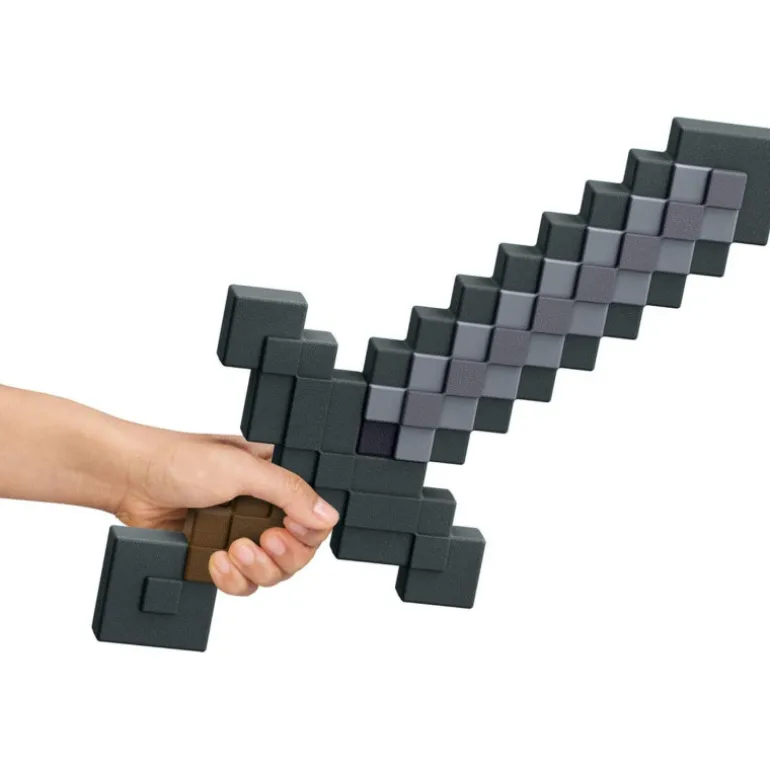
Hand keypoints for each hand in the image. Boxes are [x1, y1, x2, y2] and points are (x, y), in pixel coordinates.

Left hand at [114, 429, 338, 596]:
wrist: (128, 480)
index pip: (313, 515)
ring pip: (272, 572)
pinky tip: (214, 560)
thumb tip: (327, 516)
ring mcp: (240, 534)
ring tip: (233, 550)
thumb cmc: (178, 460)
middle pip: (297, 551)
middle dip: (282, 554)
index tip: (289, 529)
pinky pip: (241, 584)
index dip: (308, 531)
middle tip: (263, 541)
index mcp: (275, 479)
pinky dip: (231, 579)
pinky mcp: (217, 555)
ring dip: (256, 568)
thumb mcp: (242, 469)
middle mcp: (262, 508)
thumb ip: (288, 492)